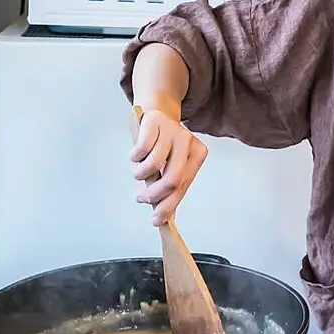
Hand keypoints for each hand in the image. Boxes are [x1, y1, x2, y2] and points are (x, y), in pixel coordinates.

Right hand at [130, 108, 206, 226]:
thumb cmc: (163, 145)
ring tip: (138, 173)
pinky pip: (142, 149)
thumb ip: (171, 188)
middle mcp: (188, 142)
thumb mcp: (172, 164)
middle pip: (173, 179)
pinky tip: (135, 157)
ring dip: (141, 174)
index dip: (169, 205)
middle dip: (154, 195)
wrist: (156, 113)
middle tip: (141, 198)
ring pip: (154, 165)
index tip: (156, 220)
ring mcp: (172, 130)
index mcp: (197, 154)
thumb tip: (165, 217)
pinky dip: (135, 158)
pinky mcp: (155, 123)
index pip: (183, 186)